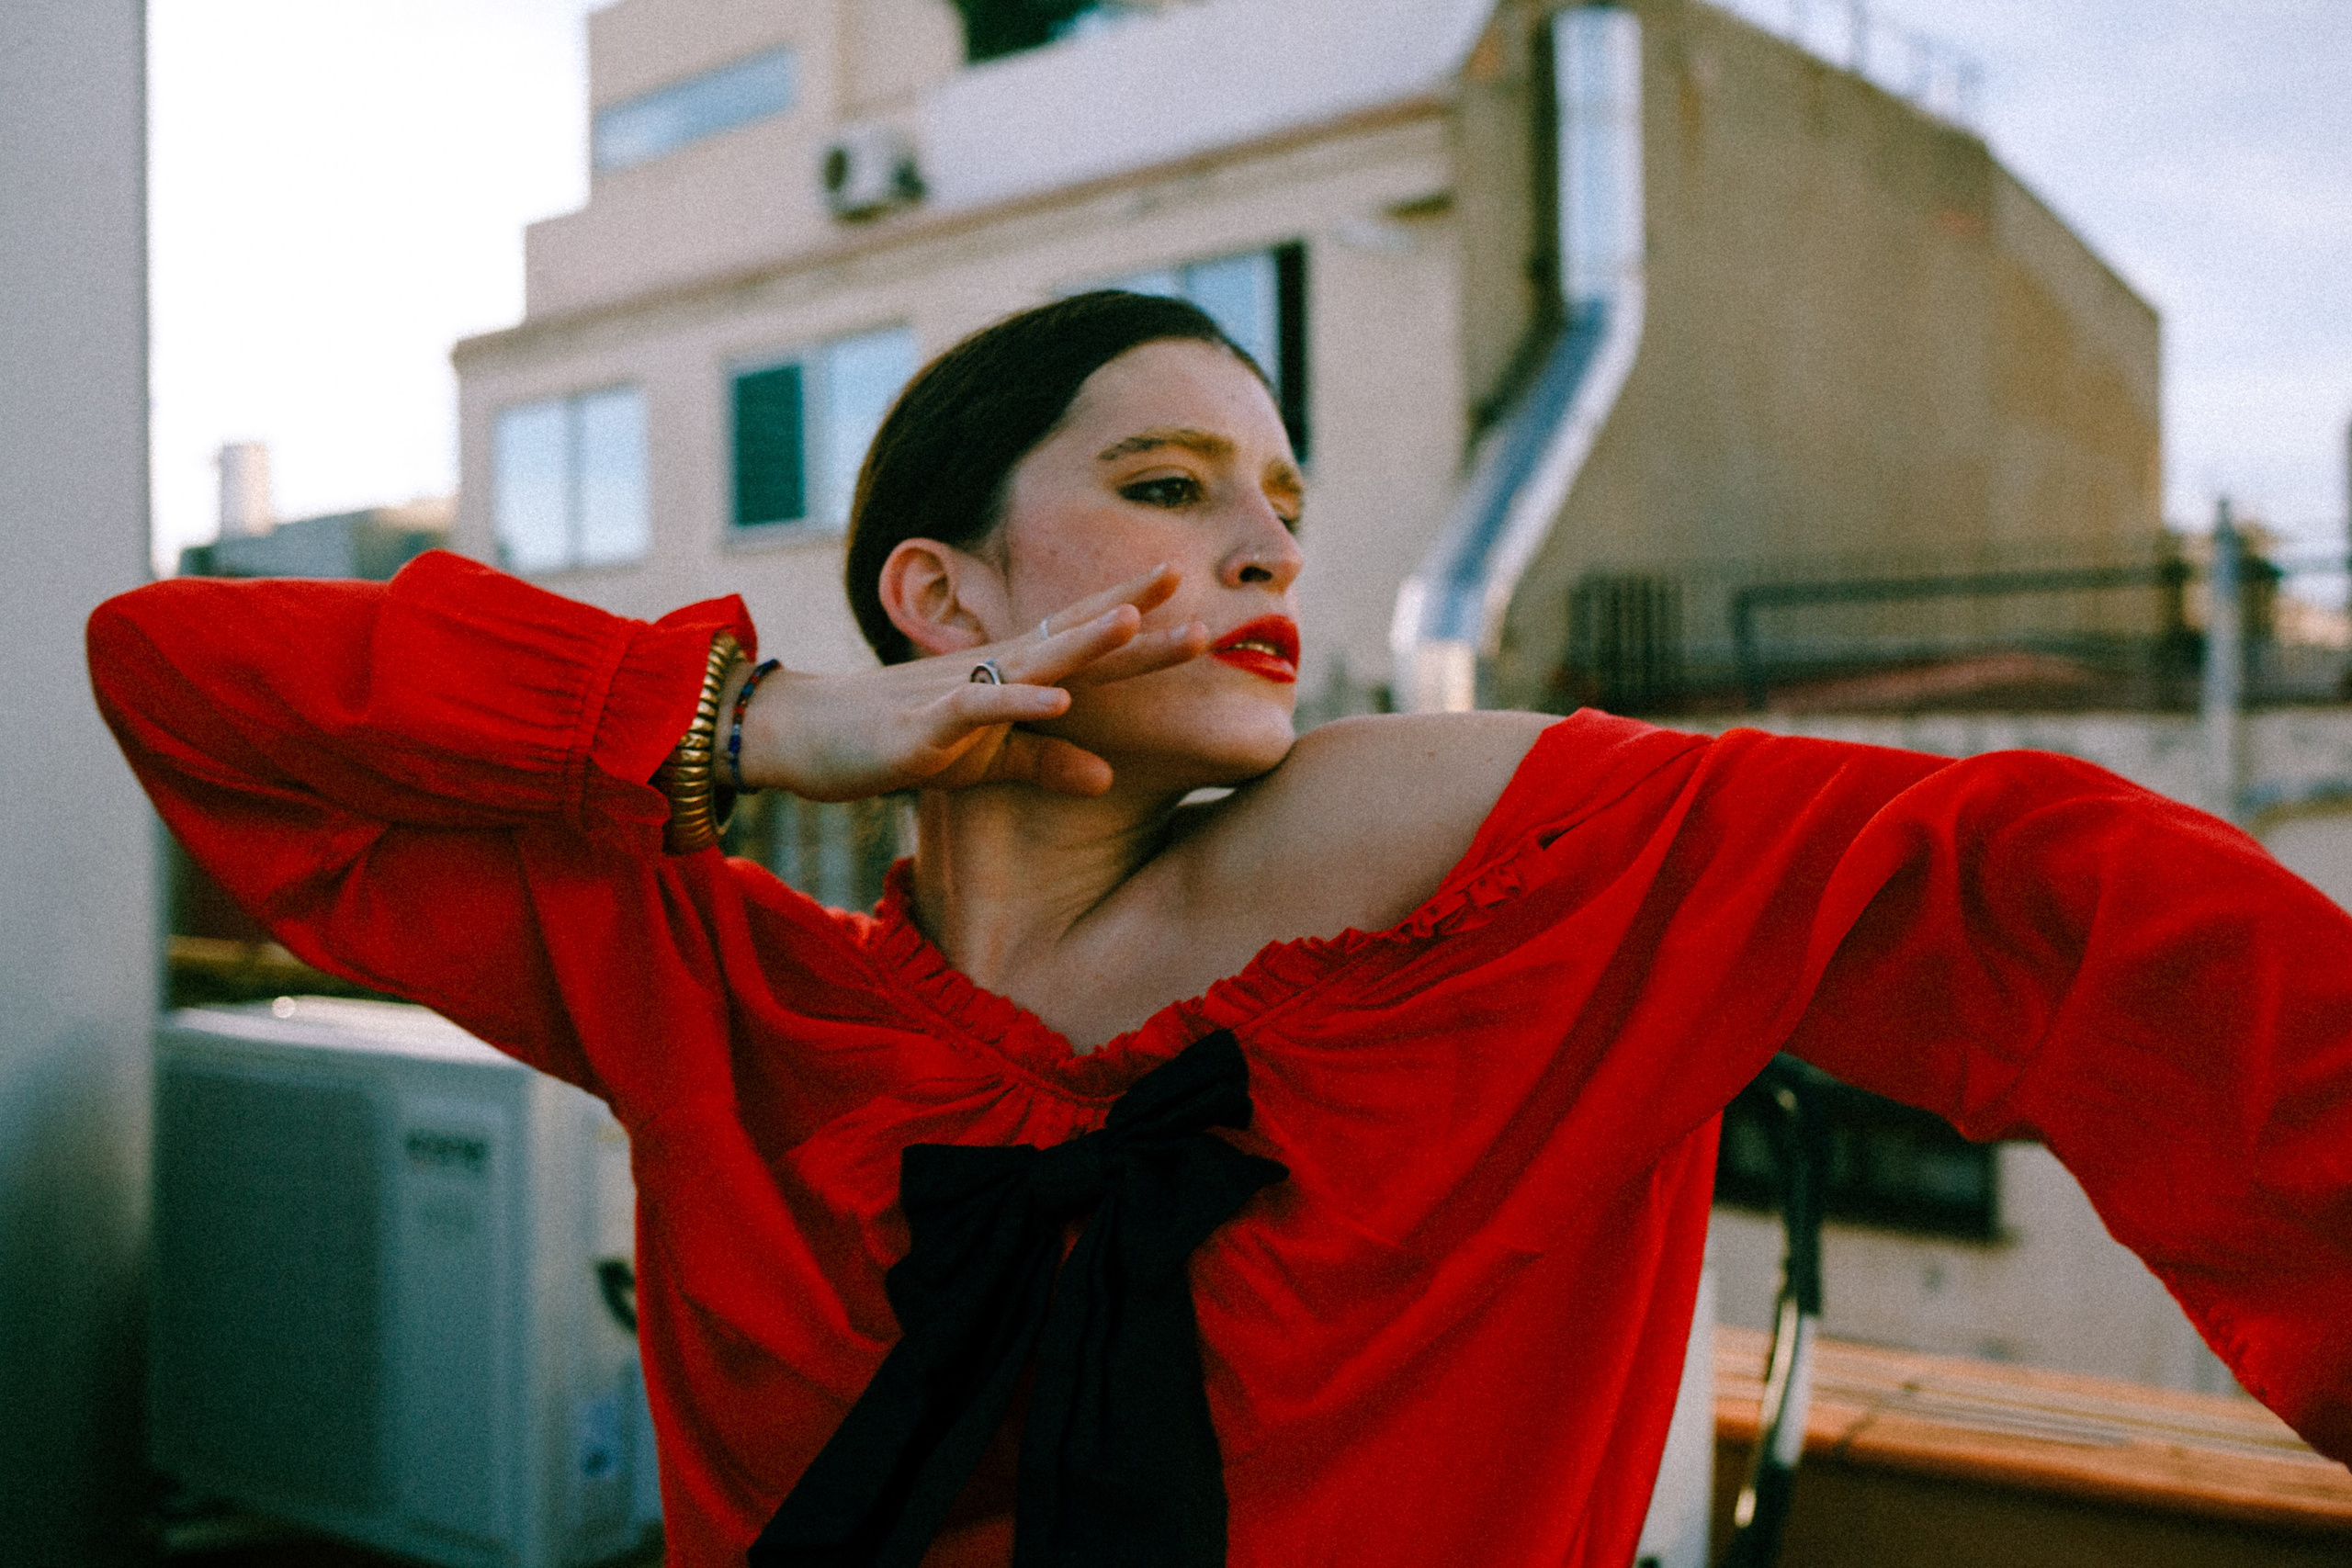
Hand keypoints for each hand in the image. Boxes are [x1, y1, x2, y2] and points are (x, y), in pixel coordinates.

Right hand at [736, 565, 1207, 800]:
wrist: (807, 739)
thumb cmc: (900, 743)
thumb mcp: (985, 763)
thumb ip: (1045, 763)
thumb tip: (1108, 777)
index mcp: (1013, 674)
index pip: (1081, 633)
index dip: (1132, 611)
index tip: (1189, 592)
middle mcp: (994, 669)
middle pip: (1072, 635)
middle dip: (1129, 610)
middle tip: (1185, 575)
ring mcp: (962, 691)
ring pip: (1033, 659)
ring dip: (1083, 642)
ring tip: (1134, 622)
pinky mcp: (928, 724)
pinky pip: (981, 709)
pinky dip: (1021, 703)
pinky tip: (1061, 699)